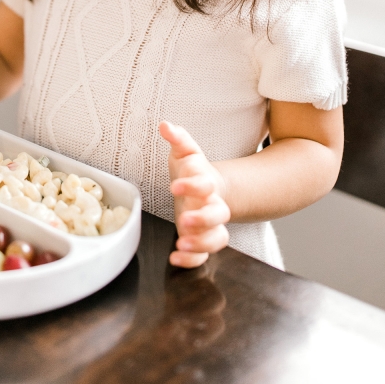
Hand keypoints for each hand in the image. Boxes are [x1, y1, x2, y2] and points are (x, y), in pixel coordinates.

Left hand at [159, 121, 230, 267]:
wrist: (206, 189)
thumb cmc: (191, 171)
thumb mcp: (185, 153)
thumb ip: (178, 139)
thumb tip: (165, 125)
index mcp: (206, 182)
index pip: (206, 184)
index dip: (193, 185)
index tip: (175, 186)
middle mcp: (211, 204)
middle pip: (218, 214)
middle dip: (203, 218)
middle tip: (184, 220)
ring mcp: (209, 224)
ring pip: (217, 237)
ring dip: (201, 242)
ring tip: (181, 244)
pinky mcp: (201, 240)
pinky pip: (204, 255)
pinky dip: (192, 260)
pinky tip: (175, 258)